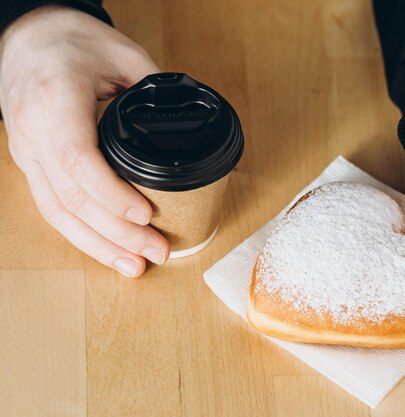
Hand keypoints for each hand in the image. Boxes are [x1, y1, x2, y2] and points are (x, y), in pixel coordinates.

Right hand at [0, 5, 168, 276]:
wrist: (28, 37)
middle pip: (72, 197)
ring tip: (135, 266)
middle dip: (117, 232)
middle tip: (158, 251)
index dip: (112, 193)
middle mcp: (34, 131)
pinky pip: (52, 208)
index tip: (146, 214)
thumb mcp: (122, 53)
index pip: (78, 158)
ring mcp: (27, 151)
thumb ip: (152, 89)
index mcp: (55, 100)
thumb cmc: (73, 41)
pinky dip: (81, 235)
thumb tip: (185, 128)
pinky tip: (108, 252)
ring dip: (99, 245)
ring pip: (58, 212)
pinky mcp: (30, 164)